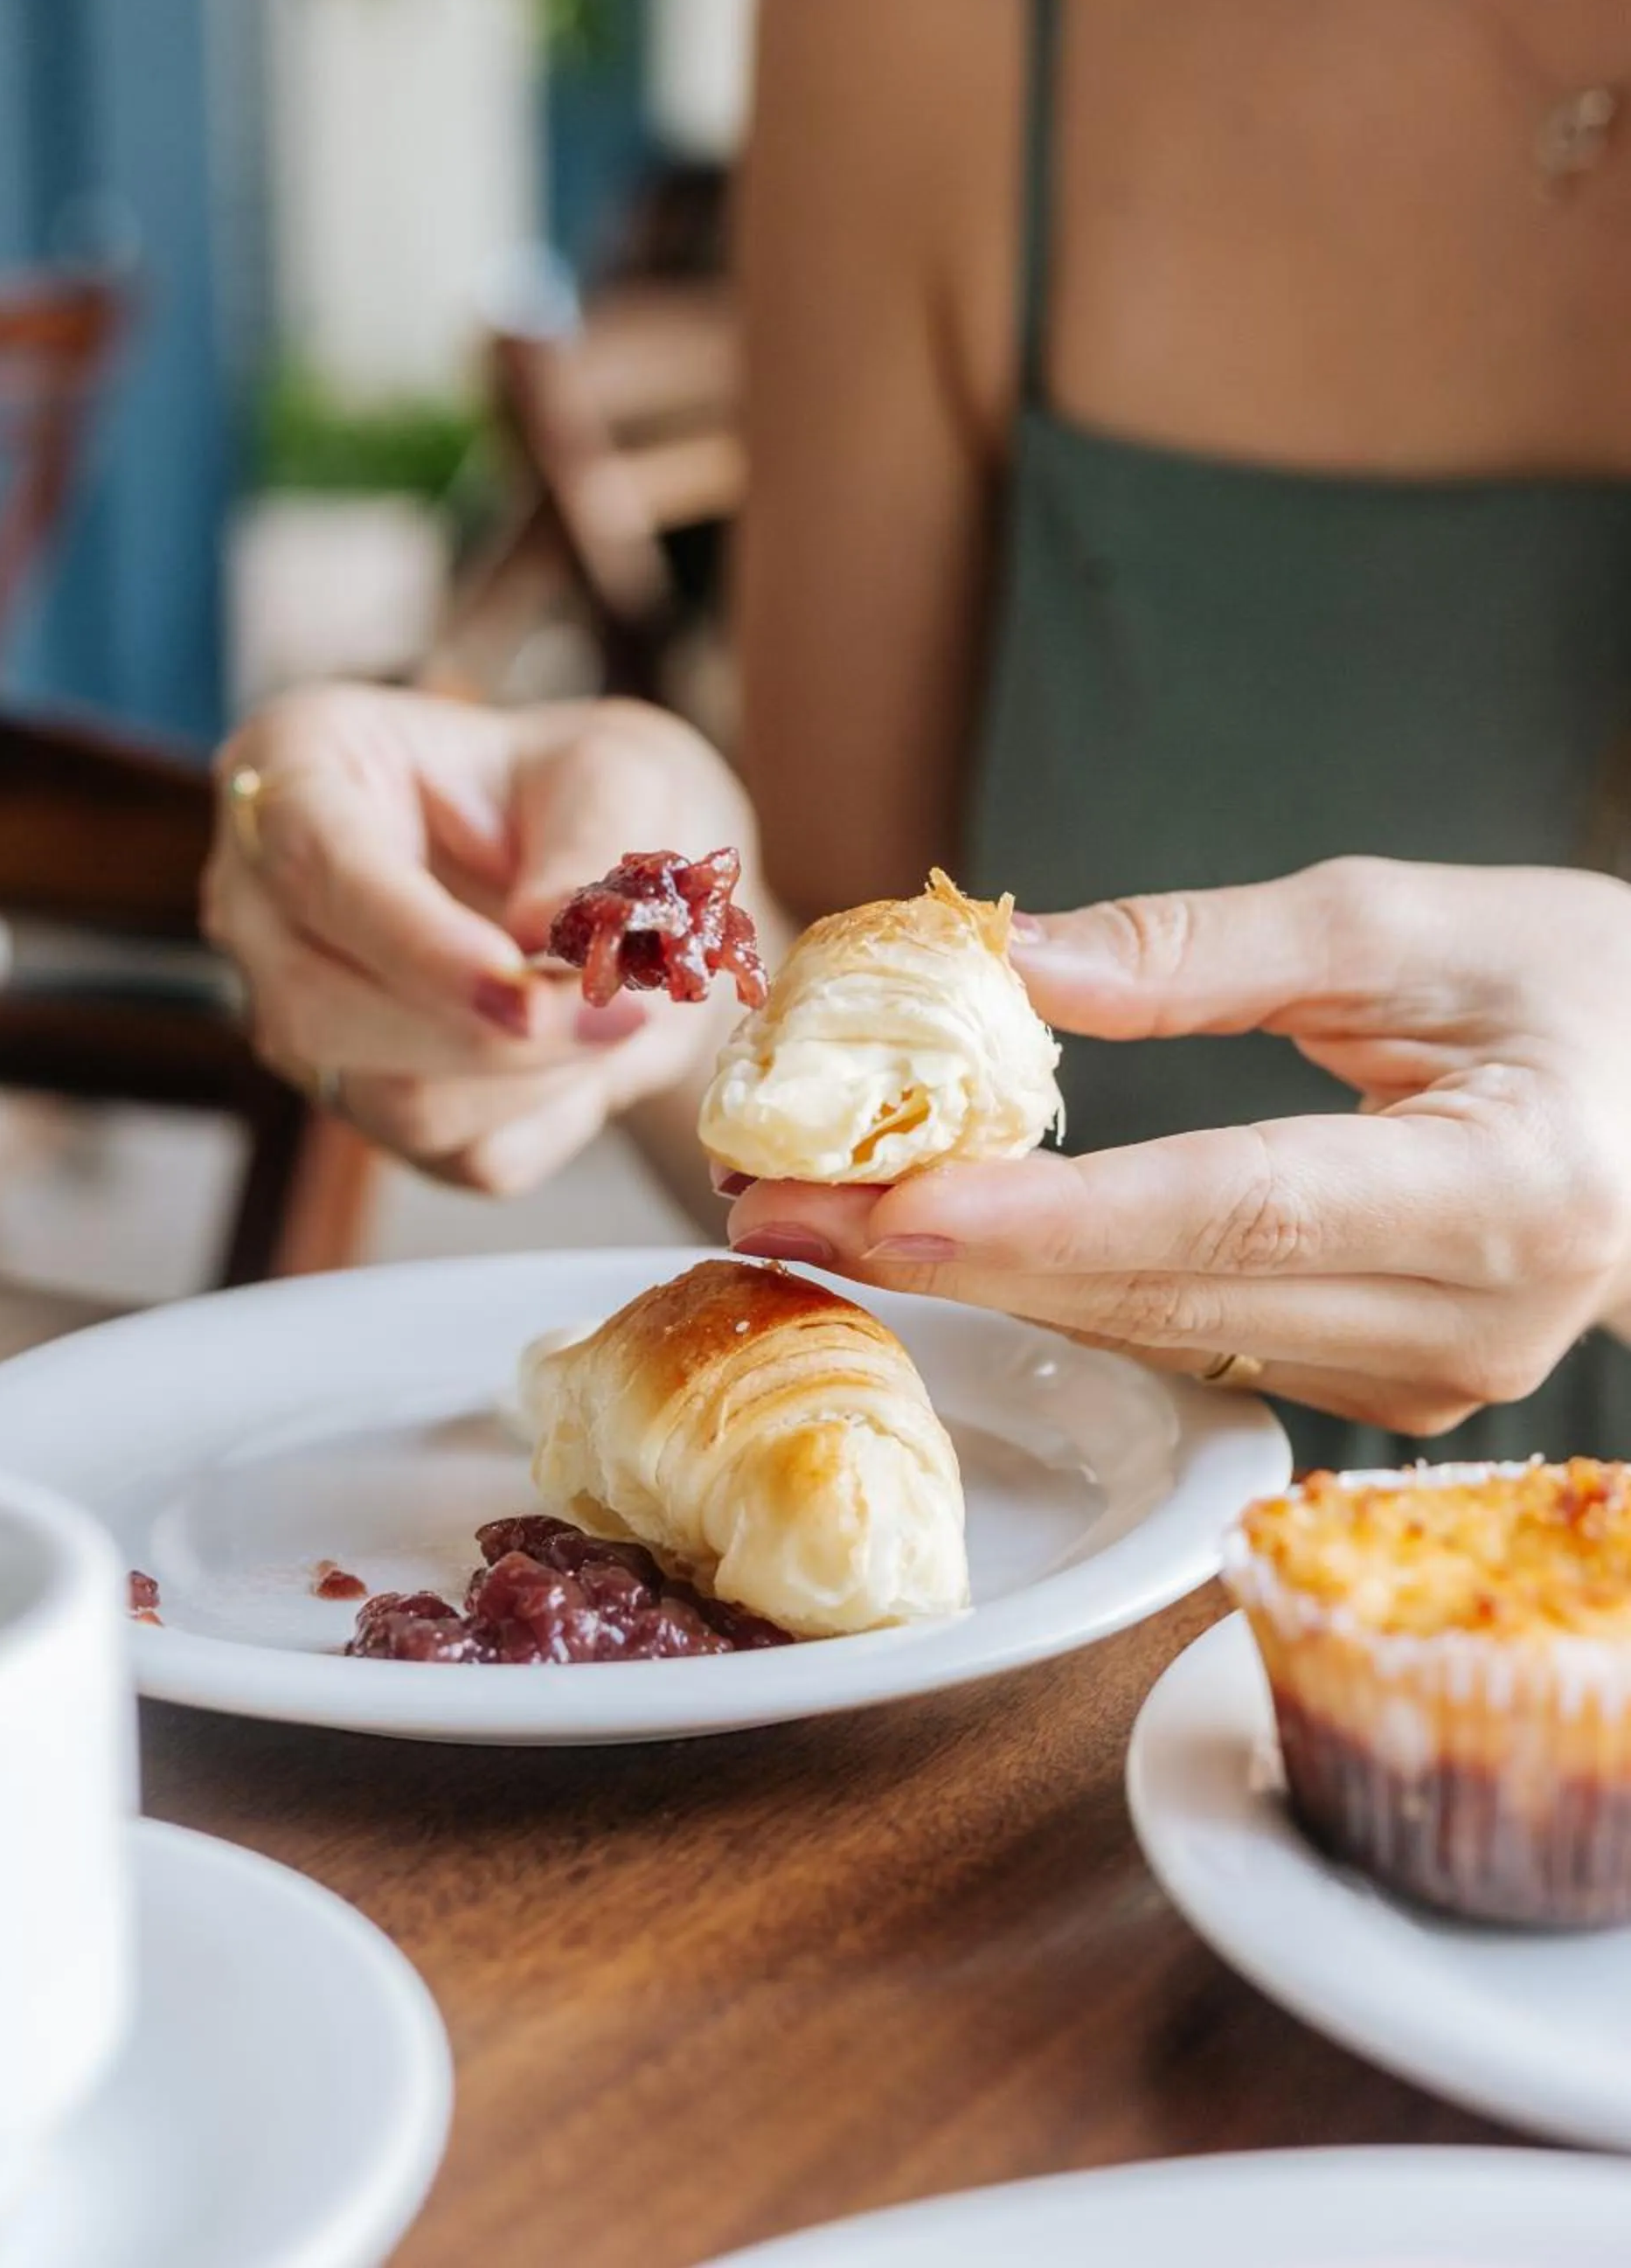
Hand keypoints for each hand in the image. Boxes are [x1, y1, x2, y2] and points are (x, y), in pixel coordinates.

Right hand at [203, 683, 756, 1192]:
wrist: (613, 881)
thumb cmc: (586, 791)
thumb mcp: (614, 772)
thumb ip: (588, 840)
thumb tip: (542, 937)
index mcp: (295, 767)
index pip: (314, 864)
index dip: (411, 937)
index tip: (515, 978)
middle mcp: (265, 904)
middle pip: (320, 1008)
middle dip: (483, 1030)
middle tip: (629, 1008)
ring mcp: (301, 1017)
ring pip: (388, 1099)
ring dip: (536, 1074)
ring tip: (633, 1010)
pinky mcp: (371, 1106)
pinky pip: (456, 1153)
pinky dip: (553, 1113)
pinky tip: (592, 1047)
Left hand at [726, 858, 1630, 1436]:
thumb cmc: (1586, 984)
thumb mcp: (1406, 923)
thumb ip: (1199, 952)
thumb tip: (1006, 958)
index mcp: (1502, 1188)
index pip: (1229, 1210)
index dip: (1042, 1216)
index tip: (878, 1201)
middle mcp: (1466, 1321)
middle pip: (1162, 1297)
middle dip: (947, 1255)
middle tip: (767, 1205)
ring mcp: (1427, 1382)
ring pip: (1161, 1336)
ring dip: (982, 1277)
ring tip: (815, 1211)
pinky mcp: (1387, 1393)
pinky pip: (1196, 1343)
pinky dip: (1069, 1287)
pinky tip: (953, 1234)